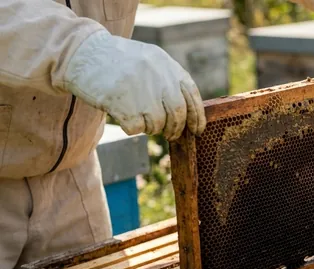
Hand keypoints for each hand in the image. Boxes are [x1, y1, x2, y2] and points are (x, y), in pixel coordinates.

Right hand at [62, 30, 205, 139]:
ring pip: (158, 123)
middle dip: (176, 128)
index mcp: (166, 64)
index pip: (191, 94)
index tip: (197, 130)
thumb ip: (167, 79)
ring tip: (141, 120)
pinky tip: (124, 118)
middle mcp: (158, 76)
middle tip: (171, 134)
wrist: (80, 53)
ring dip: (152, 128)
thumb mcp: (147, 59)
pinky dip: (133, 128)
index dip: (197, 116)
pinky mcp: (123, 103)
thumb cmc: (115, 61)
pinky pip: (137, 128)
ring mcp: (141, 90)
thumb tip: (186, 111)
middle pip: (177, 113)